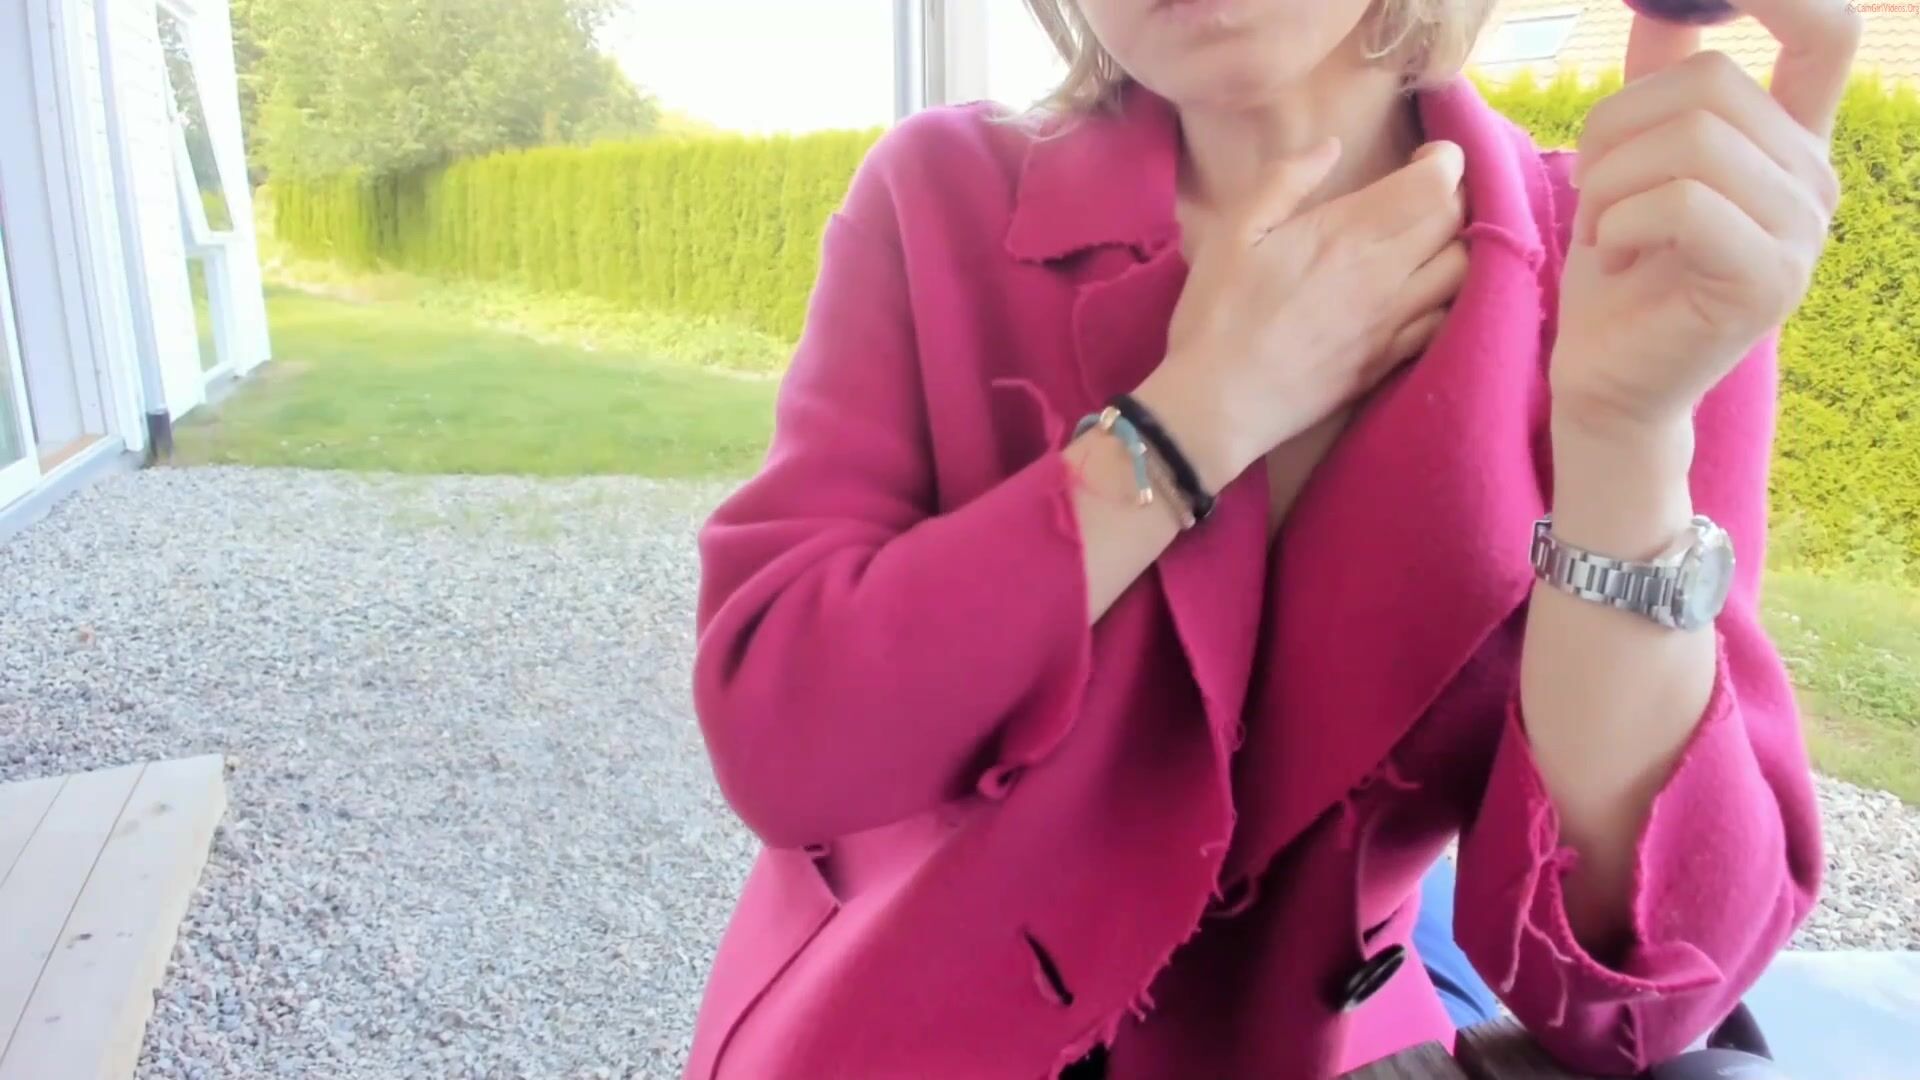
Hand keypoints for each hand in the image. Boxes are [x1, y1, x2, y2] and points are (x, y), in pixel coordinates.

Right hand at [1136, 137, 1467, 490]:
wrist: (1218, 402)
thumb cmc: (1217, 313)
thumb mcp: (1233, 232)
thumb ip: (1284, 181)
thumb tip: (1330, 147)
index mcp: (1345, 232)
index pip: (1433, 184)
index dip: (1445, 159)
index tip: (1425, 156)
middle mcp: (1383, 273)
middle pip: (1456, 220)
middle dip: (1453, 194)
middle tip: (1428, 193)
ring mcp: (1392, 321)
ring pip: (1464, 270)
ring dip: (1459, 245)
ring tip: (1433, 240)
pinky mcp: (1389, 360)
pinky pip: (1446, 320)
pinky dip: (1448, 297)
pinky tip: (1425, 291)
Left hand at [1552, 0, 1859, 439]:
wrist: (1605, 379)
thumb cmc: (1617, 268)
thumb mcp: (1629, 159)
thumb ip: (1656, 82)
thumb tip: (1663, 0)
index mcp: (1789, 142)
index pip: (1827, 35)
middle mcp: (1813, 180)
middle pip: (1714, 80)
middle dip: (1618, 122)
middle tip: (1591, 183)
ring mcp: (1801, 233)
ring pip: (1692, 140)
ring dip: (1611, 179)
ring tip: (1603, 226)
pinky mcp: (1767, 280)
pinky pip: (1682, 203)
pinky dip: (1621, 223)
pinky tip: (1614, 256)